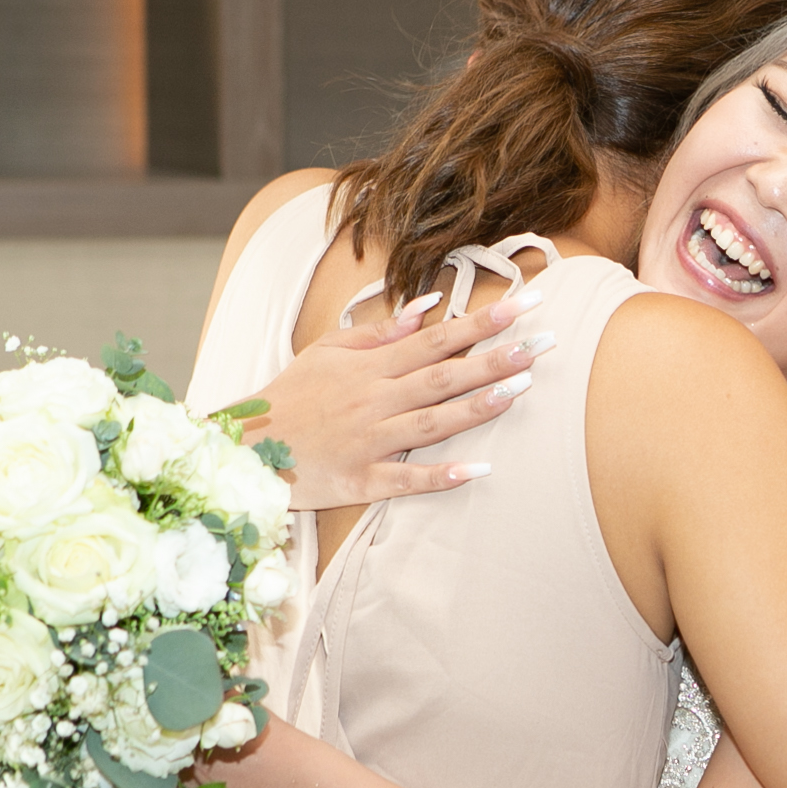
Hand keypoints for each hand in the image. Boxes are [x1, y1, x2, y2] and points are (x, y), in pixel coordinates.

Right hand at [242, 289, 556, 509]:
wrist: (243, 448)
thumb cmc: (290, 396)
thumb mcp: (326, 351)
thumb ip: (380, 331)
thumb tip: (429, 305)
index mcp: (368, 367)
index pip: (435, 339)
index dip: (480, 323)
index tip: (523, 305)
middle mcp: (373, 401)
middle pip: (443, 376)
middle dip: (495, 358)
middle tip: (543, 344)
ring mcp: (369, 443)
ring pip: (432, 423)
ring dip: (477, 407)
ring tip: (521, 390)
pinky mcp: (361, 482)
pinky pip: (406, 480)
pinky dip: (440, 476)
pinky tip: (479, 470)